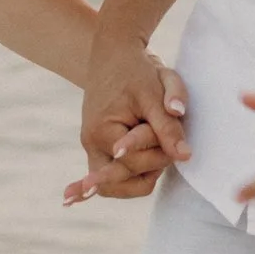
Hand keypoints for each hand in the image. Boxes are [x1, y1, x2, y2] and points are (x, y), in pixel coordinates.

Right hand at [64, 47, 188, 205]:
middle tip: (161, 136)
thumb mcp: (156, 93)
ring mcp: (93, 148)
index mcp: (102, 132)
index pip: (134, 164)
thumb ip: (168, 126)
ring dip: (141, 172)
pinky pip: (108, 175)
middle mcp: (91, 144)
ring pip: (115, 185)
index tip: (168, 132)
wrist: (114, 53)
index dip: (158, 154)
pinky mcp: (99, 148)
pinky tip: (69, 200)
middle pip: (121, 182)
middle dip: (150, 165)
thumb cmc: (136, 70)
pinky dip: (116, 179)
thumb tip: (184, 156)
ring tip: (154, 144)